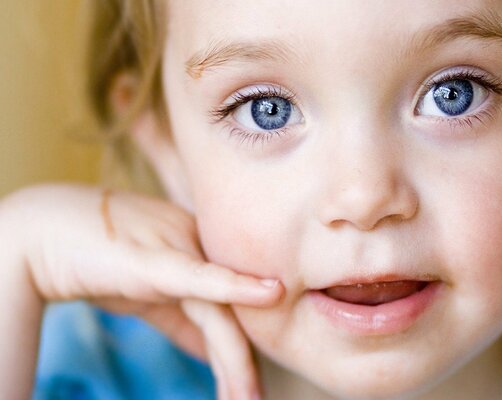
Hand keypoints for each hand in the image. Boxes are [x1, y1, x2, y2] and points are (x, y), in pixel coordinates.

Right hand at [1, 183, 281, 399]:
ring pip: (220, 313)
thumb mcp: (148, 295)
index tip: (244, 386)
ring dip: (235, 362)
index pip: (230, 310)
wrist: (40, 233)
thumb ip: (183, 321)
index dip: (238, 351)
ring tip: (245, 398)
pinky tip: (271, 292)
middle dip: (240, 364)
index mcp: (199, 255)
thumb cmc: (94, 260)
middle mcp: (198, 248)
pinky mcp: (156, 259)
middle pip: (230, 315)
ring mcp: (179, 250)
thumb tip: (211, 355)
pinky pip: (202, 277)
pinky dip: (238, 286)